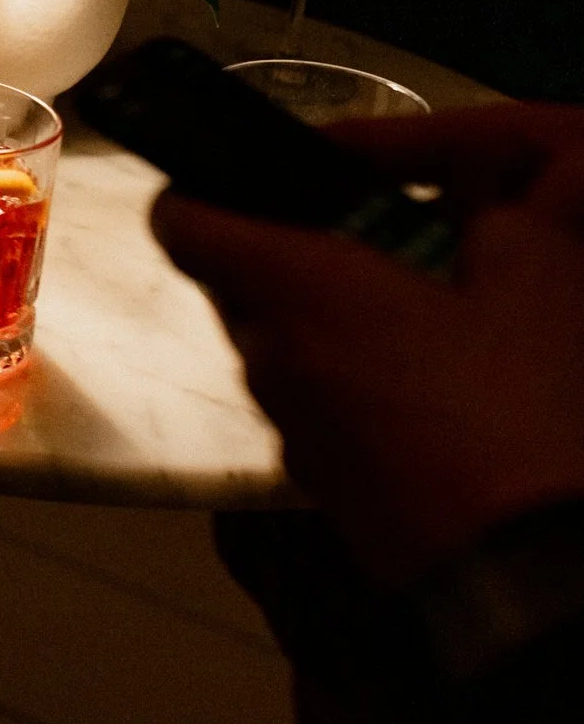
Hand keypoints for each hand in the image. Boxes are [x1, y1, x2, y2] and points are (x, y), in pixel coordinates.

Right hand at [151, 105, 583, 585]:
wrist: (503, 591)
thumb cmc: (446, 416)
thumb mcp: (315, 296)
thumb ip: (232, 237)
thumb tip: (178, 211)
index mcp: (558, 240)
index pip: (526, 135)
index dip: (427, 132)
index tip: (336, 156)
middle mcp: (556, 304)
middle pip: (425, 238)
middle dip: (323, 263)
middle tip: (260, 273)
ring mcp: (523, 383)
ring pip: (395, 326)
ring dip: (318, 343)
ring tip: (281, 366)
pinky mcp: (488, 451)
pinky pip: (399, 400)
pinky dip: (346, 407)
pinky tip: (314, 432)